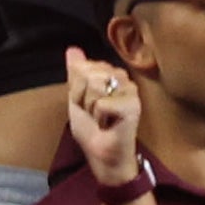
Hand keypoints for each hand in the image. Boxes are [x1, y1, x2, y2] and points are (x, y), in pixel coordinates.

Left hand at [66, 46, 141, 184]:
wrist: (102, 155)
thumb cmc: (92, 129)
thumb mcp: (77, 98)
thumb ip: (75, 74)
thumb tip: (72, 50)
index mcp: (108, 72)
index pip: (80, 67)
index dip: (76, 89)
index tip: (86, 104)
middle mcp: (121, 76)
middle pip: (87, 74)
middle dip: (82, 98)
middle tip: (94, 113)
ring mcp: (129, 89)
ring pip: (95, 85)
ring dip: (91, 108)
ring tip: (101, 119)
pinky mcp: (132, 105)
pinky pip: (102, 103)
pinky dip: (99, 118)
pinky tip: (108, 125)